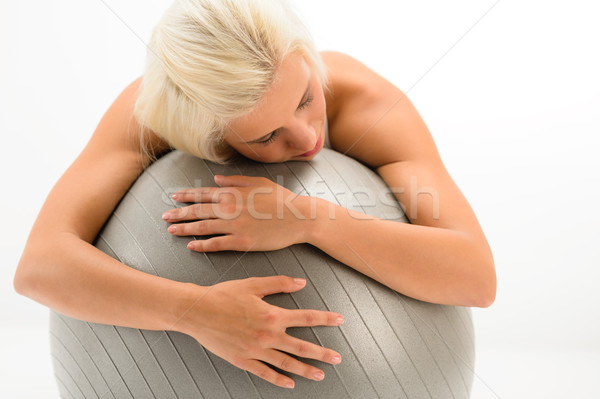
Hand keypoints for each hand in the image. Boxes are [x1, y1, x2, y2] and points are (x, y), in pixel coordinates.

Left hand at [162, 175, 316, 251]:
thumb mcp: (259, 182)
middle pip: (198, 210)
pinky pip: (216, 244)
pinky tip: (191, 246)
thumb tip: (216, 180)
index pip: (203, 193)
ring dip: (185, 229)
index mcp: (234, 192)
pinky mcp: (242, 242)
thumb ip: (236, 181)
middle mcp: (230, 208)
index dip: (186, 196)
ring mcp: (235, 225)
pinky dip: (202, 245)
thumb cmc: (282, 199)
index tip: (174, 197)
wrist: (299, 217)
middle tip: (164, 217)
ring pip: (203, 227)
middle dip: (179, 213)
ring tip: (171, 231)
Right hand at [174, 276, 343, 388]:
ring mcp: (256, 350)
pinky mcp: (243, 360)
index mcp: (272, 315)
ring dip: (306, 370)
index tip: (339, 320)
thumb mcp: (253, 284)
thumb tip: (301, 283)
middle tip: (337, 358)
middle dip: (322, 353)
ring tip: (320, 375)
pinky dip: (279, 380)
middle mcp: (267, 335)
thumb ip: (279, 284)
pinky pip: (265, 373)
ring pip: (286, 363)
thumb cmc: (223, 295)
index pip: (306, 318)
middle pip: (301, 347)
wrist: (197, 311)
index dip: (325, 319)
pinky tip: (290, 384)